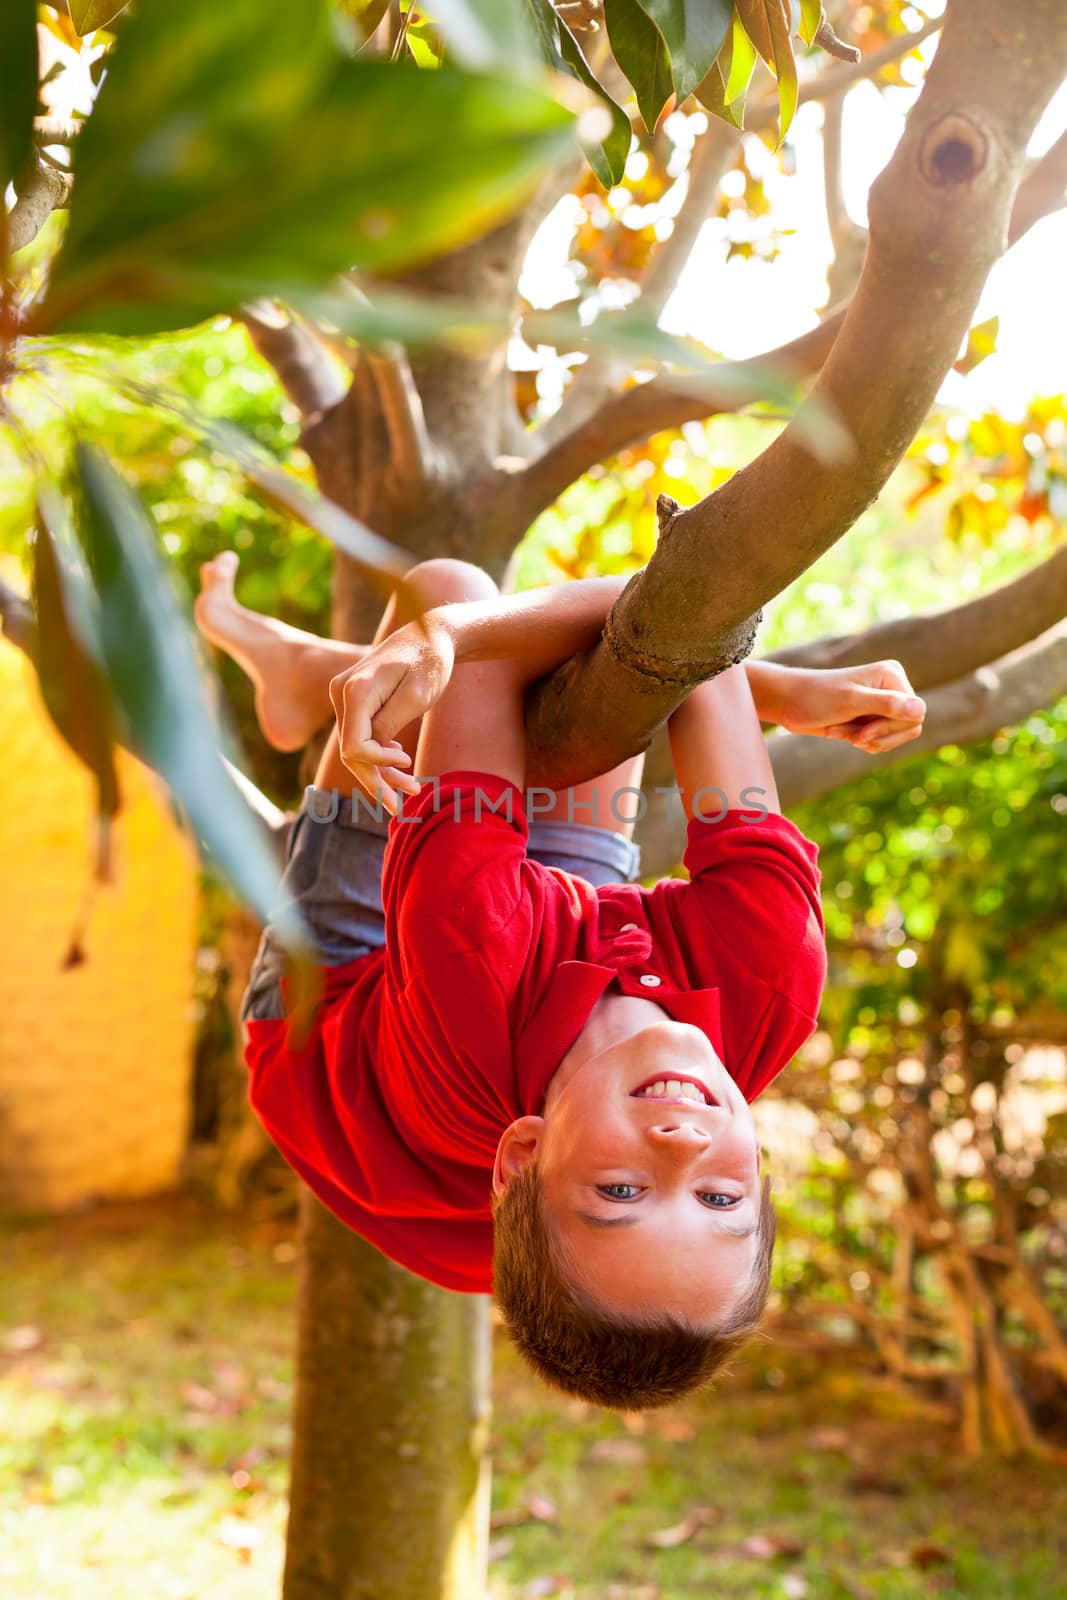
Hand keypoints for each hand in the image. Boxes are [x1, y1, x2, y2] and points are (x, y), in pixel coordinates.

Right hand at [329, 614, 455, 812]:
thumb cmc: (430, 661)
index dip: (378, 765)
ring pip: (355, 746)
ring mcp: (344, 694)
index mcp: (354, 690)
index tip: (409, 765)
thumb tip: (372, 752)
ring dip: (380, 772)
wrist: (432, 632)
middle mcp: (341, 692)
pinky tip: (401, 765)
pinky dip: (379, 754)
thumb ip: (388, 726)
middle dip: (377, 781)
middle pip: (351, 752)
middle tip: (401, 809)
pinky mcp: (354, 698)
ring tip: (409, 793)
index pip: (354, 747)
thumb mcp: (416, 697)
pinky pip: (360, 734)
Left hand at [774, 661, 926, 752]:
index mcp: (892, 675)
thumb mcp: (851, 702)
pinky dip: (862, 742)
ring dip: (868, 740)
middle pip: (910, 727)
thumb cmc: (817, 698)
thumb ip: (887, 705)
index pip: (915, 714)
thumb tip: (920, 710)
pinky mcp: (871, 716)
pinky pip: (882, 740)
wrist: (789, 703)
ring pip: (895, 736)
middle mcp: (891, 687)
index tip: (864, 733)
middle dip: (880, 736)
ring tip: (844, 732)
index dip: (892, 728)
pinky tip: (841, 732)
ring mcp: (882, 702)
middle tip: (855, 737)